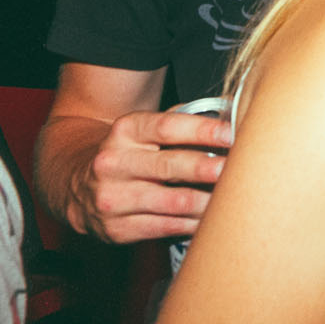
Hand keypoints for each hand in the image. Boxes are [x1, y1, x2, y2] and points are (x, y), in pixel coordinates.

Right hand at [71, 109, 232, 243]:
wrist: (74, 183)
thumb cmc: (131, 151)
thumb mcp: (146, 127)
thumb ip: (187, 118)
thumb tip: (234, 108)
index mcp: (126, 131)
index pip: (168, 127)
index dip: (203, 130)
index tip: (232, 134)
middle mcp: (114, 163)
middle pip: (171, 166)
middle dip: (208, 169)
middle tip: (237, 169)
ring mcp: (113, 198)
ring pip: (173, 202)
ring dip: (208, 201)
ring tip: (233, 197)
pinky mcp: (117, 229)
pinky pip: (167, 227)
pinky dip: (194, 223)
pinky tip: (212, 217)